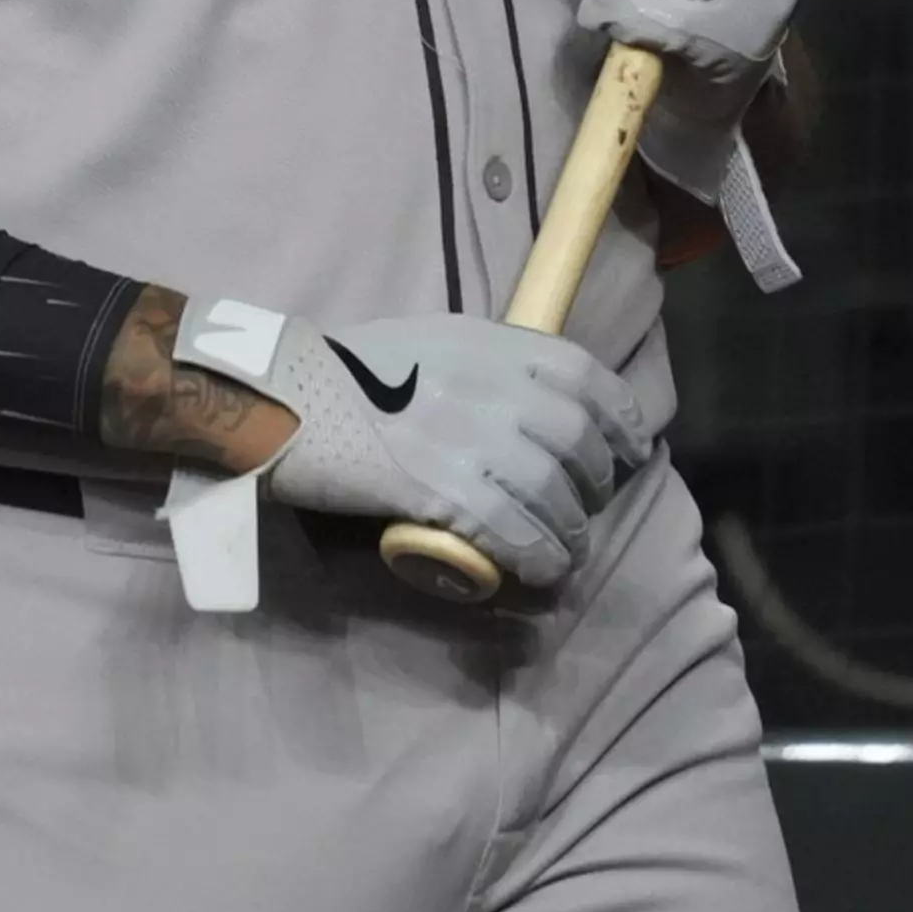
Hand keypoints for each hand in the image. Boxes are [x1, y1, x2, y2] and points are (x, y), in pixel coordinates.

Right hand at [176, 302, 650, 589]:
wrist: (284, 394)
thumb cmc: (348, 368)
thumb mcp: (433, 342)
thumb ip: (483, 368)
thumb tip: (521, 406)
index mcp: (494, 344)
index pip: (586, 378)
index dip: (619, 421)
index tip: (628, 450)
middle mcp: (495, 385)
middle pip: (576, 444)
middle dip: (592, 485)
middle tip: (582, 511)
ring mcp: (473, 437)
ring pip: (553, 494)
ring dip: (566, 531)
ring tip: (559, 551)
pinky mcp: (445, 488)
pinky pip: (514, 530)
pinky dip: (535, 555)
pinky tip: (536, 569)